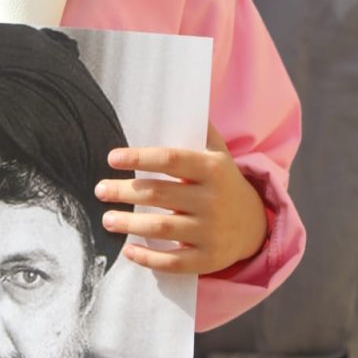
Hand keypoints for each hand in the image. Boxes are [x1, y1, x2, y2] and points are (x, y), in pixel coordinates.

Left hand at [95, 123, 267, 274]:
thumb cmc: (224, 182)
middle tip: (100, 189)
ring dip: (130, 224)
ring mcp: (210, 232)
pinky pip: (174, 262)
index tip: (112, 158)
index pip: (170, 159)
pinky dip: (149, 259)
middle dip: (124, 192)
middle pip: (159, 194)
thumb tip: (183, 95)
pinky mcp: (208, 259)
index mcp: (211, 169)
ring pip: (162, 229)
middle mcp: (212, 200)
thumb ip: (200, 130)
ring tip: (107, 219)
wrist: (257, 225)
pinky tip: (128, 251)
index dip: (139, 157)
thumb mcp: (219, 154)